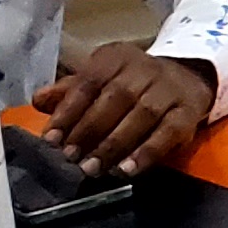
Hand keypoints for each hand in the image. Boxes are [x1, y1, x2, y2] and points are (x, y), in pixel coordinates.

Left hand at [30, 45, 219, 174]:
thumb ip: (70, 93)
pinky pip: (169, 132)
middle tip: (71, 157)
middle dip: (90, 130)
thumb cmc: (134, 84)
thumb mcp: (101, 80)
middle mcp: (145, 68)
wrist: (188, 78)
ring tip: (94, 168)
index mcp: (116, 58)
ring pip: (142, 115)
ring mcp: (170, 89)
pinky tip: (128, 169)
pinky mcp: (189, 111)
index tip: (51, 139)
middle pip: (116, 98)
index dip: (68, 111)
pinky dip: (148, 152)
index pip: (88, 83)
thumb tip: (38, 101)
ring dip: (115, 144)